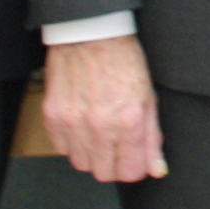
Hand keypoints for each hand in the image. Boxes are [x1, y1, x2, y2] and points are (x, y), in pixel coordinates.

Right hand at [41, 33, 164, 183]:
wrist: (92, 35)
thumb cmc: (124, 61)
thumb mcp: (148, 98)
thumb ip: (152, 137)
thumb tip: (157, 168)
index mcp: (128, 120)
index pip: (129, 171)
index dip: (135, 169)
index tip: (135, 161)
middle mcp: (99, 125)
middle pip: (104, 173)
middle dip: (114, 165)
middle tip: (118, 148)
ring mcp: (73, 121)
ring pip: (81, 164)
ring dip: (92, 155)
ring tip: (100, 134)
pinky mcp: (53, 115)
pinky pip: (61, 148)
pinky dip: (73, 143)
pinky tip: (83, 126)